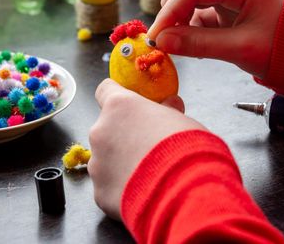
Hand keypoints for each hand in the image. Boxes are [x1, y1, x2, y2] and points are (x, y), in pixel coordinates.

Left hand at [88, 79, 206, 219]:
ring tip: (149, 175)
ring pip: (106, 160)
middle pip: (106, 129)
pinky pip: (109, 187)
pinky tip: (144, 193)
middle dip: (123, 137)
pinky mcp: (99, 193)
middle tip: (148, 149)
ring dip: (121, 164)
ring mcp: (97, 164)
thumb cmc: (186, 149)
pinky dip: (122, 190)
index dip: (118, 97)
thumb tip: (171, 104)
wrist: (185, 192)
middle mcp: (100, 131)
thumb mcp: (183, 121)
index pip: (105, 90)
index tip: (130, 106)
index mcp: (119, 106)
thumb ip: (168, 111)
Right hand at [147, 0, 283, 78]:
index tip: (156, 36)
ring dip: (179, 10)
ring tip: (177, 38)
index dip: (170, 10)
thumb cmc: (281, 51)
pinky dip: (189, 21)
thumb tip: (162, 42)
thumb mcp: (240, 50)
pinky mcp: (228, 2)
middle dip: (171, 3)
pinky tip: (192, 41)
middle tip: (163, 31)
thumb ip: (199, 44)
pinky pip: (199, 4)